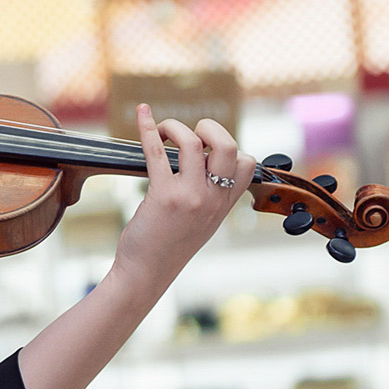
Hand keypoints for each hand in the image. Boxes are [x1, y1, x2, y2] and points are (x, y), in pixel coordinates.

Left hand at [112, 104, 256, 292]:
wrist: (146, 274)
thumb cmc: (166, 248)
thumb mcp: (200, 224)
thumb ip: (207, 197)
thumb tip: (198, 166)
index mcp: (224, 204)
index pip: (246, 163)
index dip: (230, 148)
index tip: (207, 150)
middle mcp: (213, 198)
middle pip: (228, 145)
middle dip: (209, 127)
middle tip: (190, 133)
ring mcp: (190, 196)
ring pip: (192, 142)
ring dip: (175, 127)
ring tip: (164, 130)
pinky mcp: (164, 196)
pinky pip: (156, 151)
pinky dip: (149, 127)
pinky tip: (142, 114)